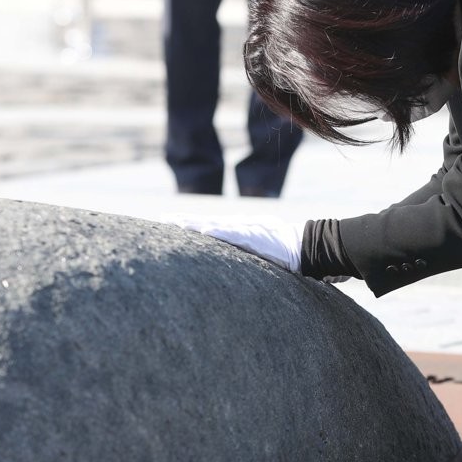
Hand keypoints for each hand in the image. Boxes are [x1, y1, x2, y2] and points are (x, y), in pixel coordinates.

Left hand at [161, 213, 302, 273]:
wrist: (298, 244)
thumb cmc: (279, 244)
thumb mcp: (256, 242)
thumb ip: (241, 241)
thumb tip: (229, 244)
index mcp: (236, 229)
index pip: (207, 224)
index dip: (189, 221)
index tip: (171, 220)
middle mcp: (236, 226)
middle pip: (205, 222)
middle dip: (183, 220)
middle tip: (163, 217)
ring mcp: (243, 230)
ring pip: (214, 226)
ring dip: (195, 225)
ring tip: (177, 224)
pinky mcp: (251, 237)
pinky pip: (231, 235)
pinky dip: (217, 233)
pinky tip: (204, 232)